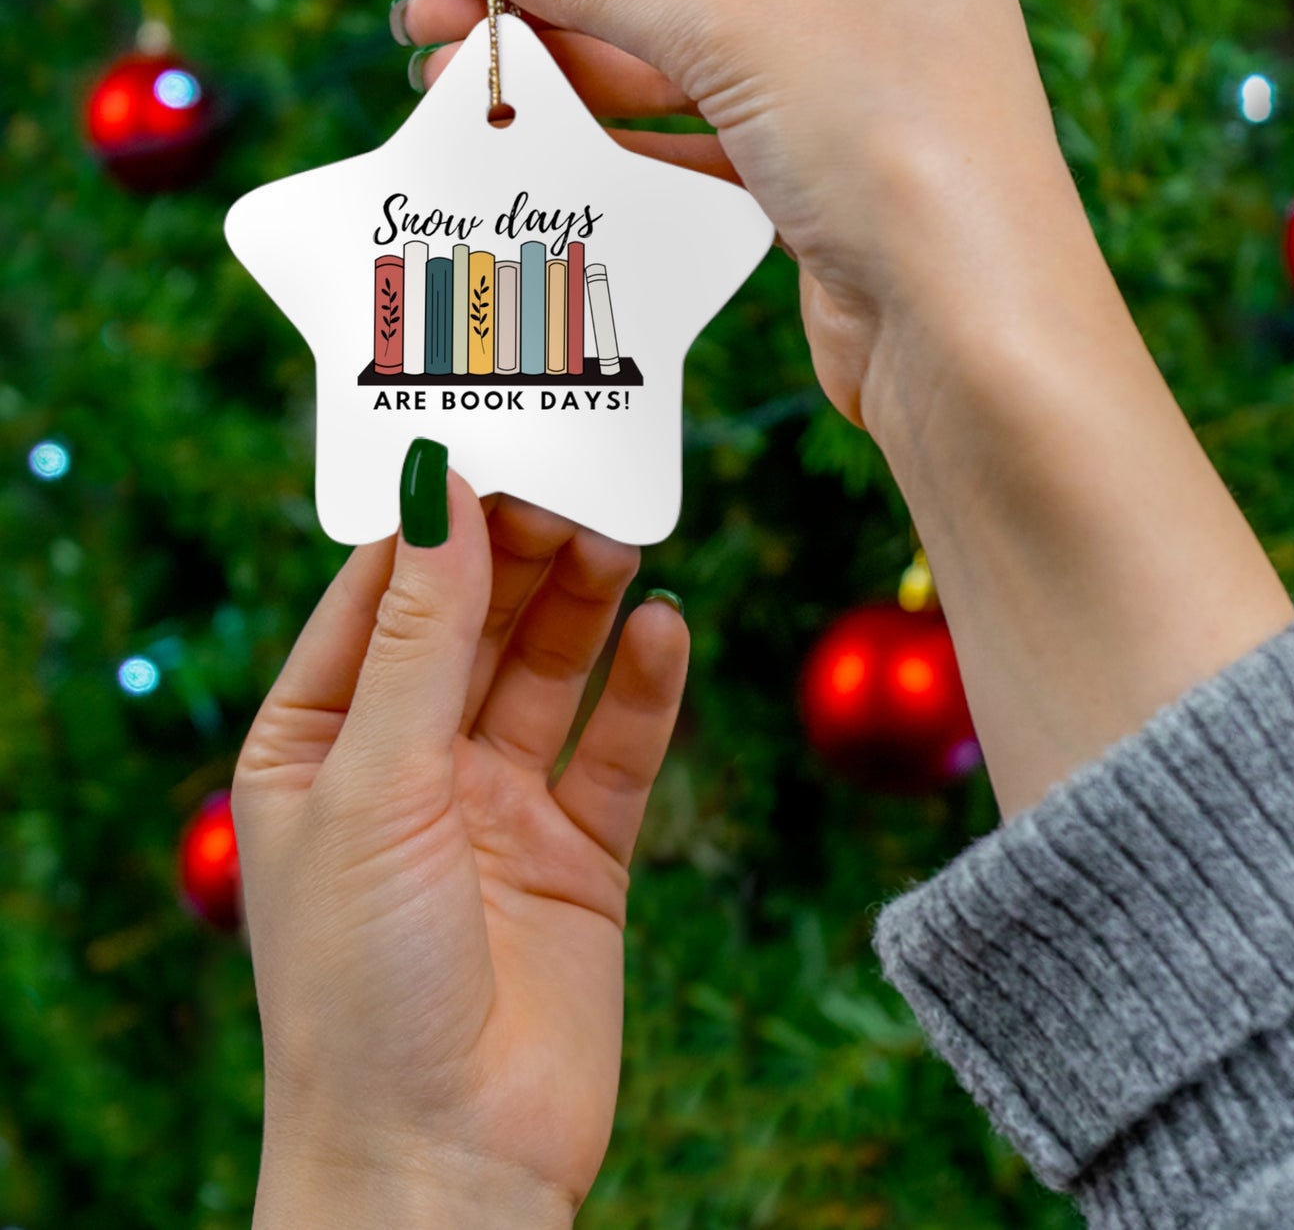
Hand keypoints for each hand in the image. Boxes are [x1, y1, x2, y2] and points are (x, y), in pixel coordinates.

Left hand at [232, 462, 687, 1224]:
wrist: (446, 1163)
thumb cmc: (361, 985)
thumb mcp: (374, 785)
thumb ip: (418, 638)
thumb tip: (435, 492)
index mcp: (318, 745)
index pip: (377, 598)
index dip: (431, 522)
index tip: (488, 444)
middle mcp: (408, 766)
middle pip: (473, 623)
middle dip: (520, 554)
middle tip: (576, 482)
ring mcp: (497, 808)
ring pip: (549, 672)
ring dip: (584, 604)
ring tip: (622, 538)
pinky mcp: (579, 853)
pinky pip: (617, 749)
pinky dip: (644, 689)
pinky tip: (666, 630)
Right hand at [400, 0, 1087, 430]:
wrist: (971, 341)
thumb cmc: (898, 154)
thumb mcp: (744, 33)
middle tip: (429, 22)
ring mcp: (845, 87)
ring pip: (678, 59)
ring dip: (570, 72)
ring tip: (461, 87)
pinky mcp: (819, 177)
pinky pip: (698, 136)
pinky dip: (620, 139)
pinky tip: (544, 142)